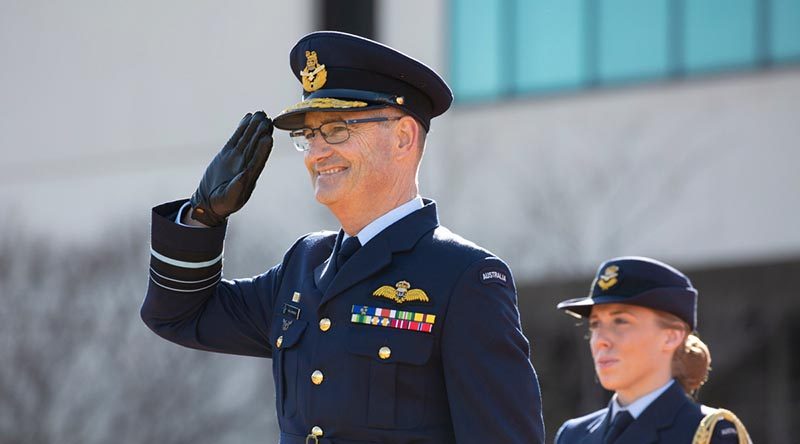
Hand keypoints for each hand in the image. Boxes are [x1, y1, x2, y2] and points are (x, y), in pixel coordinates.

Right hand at [189, 111, 272, 225]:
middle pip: (255, 146)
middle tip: (266, 119)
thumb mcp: (229, 198)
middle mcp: (246, 164)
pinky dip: (242, 128)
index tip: (268, 138)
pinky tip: (248, 117)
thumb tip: (245, 175)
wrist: (210, 201)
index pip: (258, 160)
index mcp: (250, 176)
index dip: (264, 149)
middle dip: (261, 133)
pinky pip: (236, 138)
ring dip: (254, 127)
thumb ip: (237, 188)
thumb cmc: (222, 204)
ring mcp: (238, 157)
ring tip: (260, 114)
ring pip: (247, 139)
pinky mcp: (228, 153)